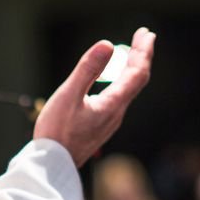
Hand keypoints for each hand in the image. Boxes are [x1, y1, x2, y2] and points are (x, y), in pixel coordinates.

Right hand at [33, 27, 155, 165]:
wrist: (52, 165)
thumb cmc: (57, 131)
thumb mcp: (69, 95)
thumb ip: (88, 69)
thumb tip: (107, 45)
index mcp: (112, 104)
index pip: (137, 73)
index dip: (144, 52)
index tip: (146, 33)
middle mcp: (116, 113)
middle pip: (136, 80)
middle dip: (140, 56)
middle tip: (143, 35)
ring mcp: (109, 121)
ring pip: (128, 90)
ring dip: (131, 68)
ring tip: (131, 52)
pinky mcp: (100, 126)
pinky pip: (118, 98)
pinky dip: (121, 81)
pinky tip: (112, 80)